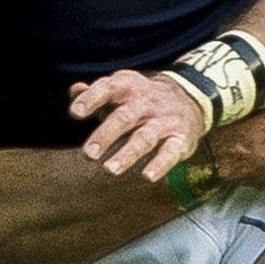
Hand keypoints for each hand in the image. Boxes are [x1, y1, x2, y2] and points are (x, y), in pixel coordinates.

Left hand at [69, 71, 205, 180]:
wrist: (190, 97)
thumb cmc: (142, 100)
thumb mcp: (122, 91)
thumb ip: (96, 93)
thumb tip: (73, 91)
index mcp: (129, 87)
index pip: (108, 88)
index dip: (91, 99)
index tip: (75, 113)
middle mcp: (147, 102)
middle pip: (124, 117)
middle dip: (105, 135)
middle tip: (88, 155)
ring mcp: (165, 121)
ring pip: (145, 138)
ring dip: (127, 154)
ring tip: (110, 170)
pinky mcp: (180, 139)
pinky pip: (170, 152)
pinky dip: (160, 164)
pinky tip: (147, 177)